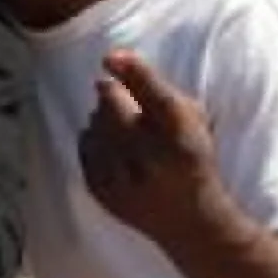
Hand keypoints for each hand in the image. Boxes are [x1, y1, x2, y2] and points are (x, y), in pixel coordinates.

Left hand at [77, 50, 228, 245]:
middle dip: (111, 94)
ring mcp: (124, 177)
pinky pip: (85, 147)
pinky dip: (94, 141)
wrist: (187, 219)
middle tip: (118, 96)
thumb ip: (157, 86)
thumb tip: (112, 58)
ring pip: (94, 124)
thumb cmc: (190, 157)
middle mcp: (153, 155)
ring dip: (103, 119)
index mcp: (182, 134)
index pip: (155, 94)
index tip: (110, 58)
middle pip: (113, 104)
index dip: (132, 71)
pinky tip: (114, 149)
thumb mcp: (193, 119)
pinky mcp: (103, 191)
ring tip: (124, 131)